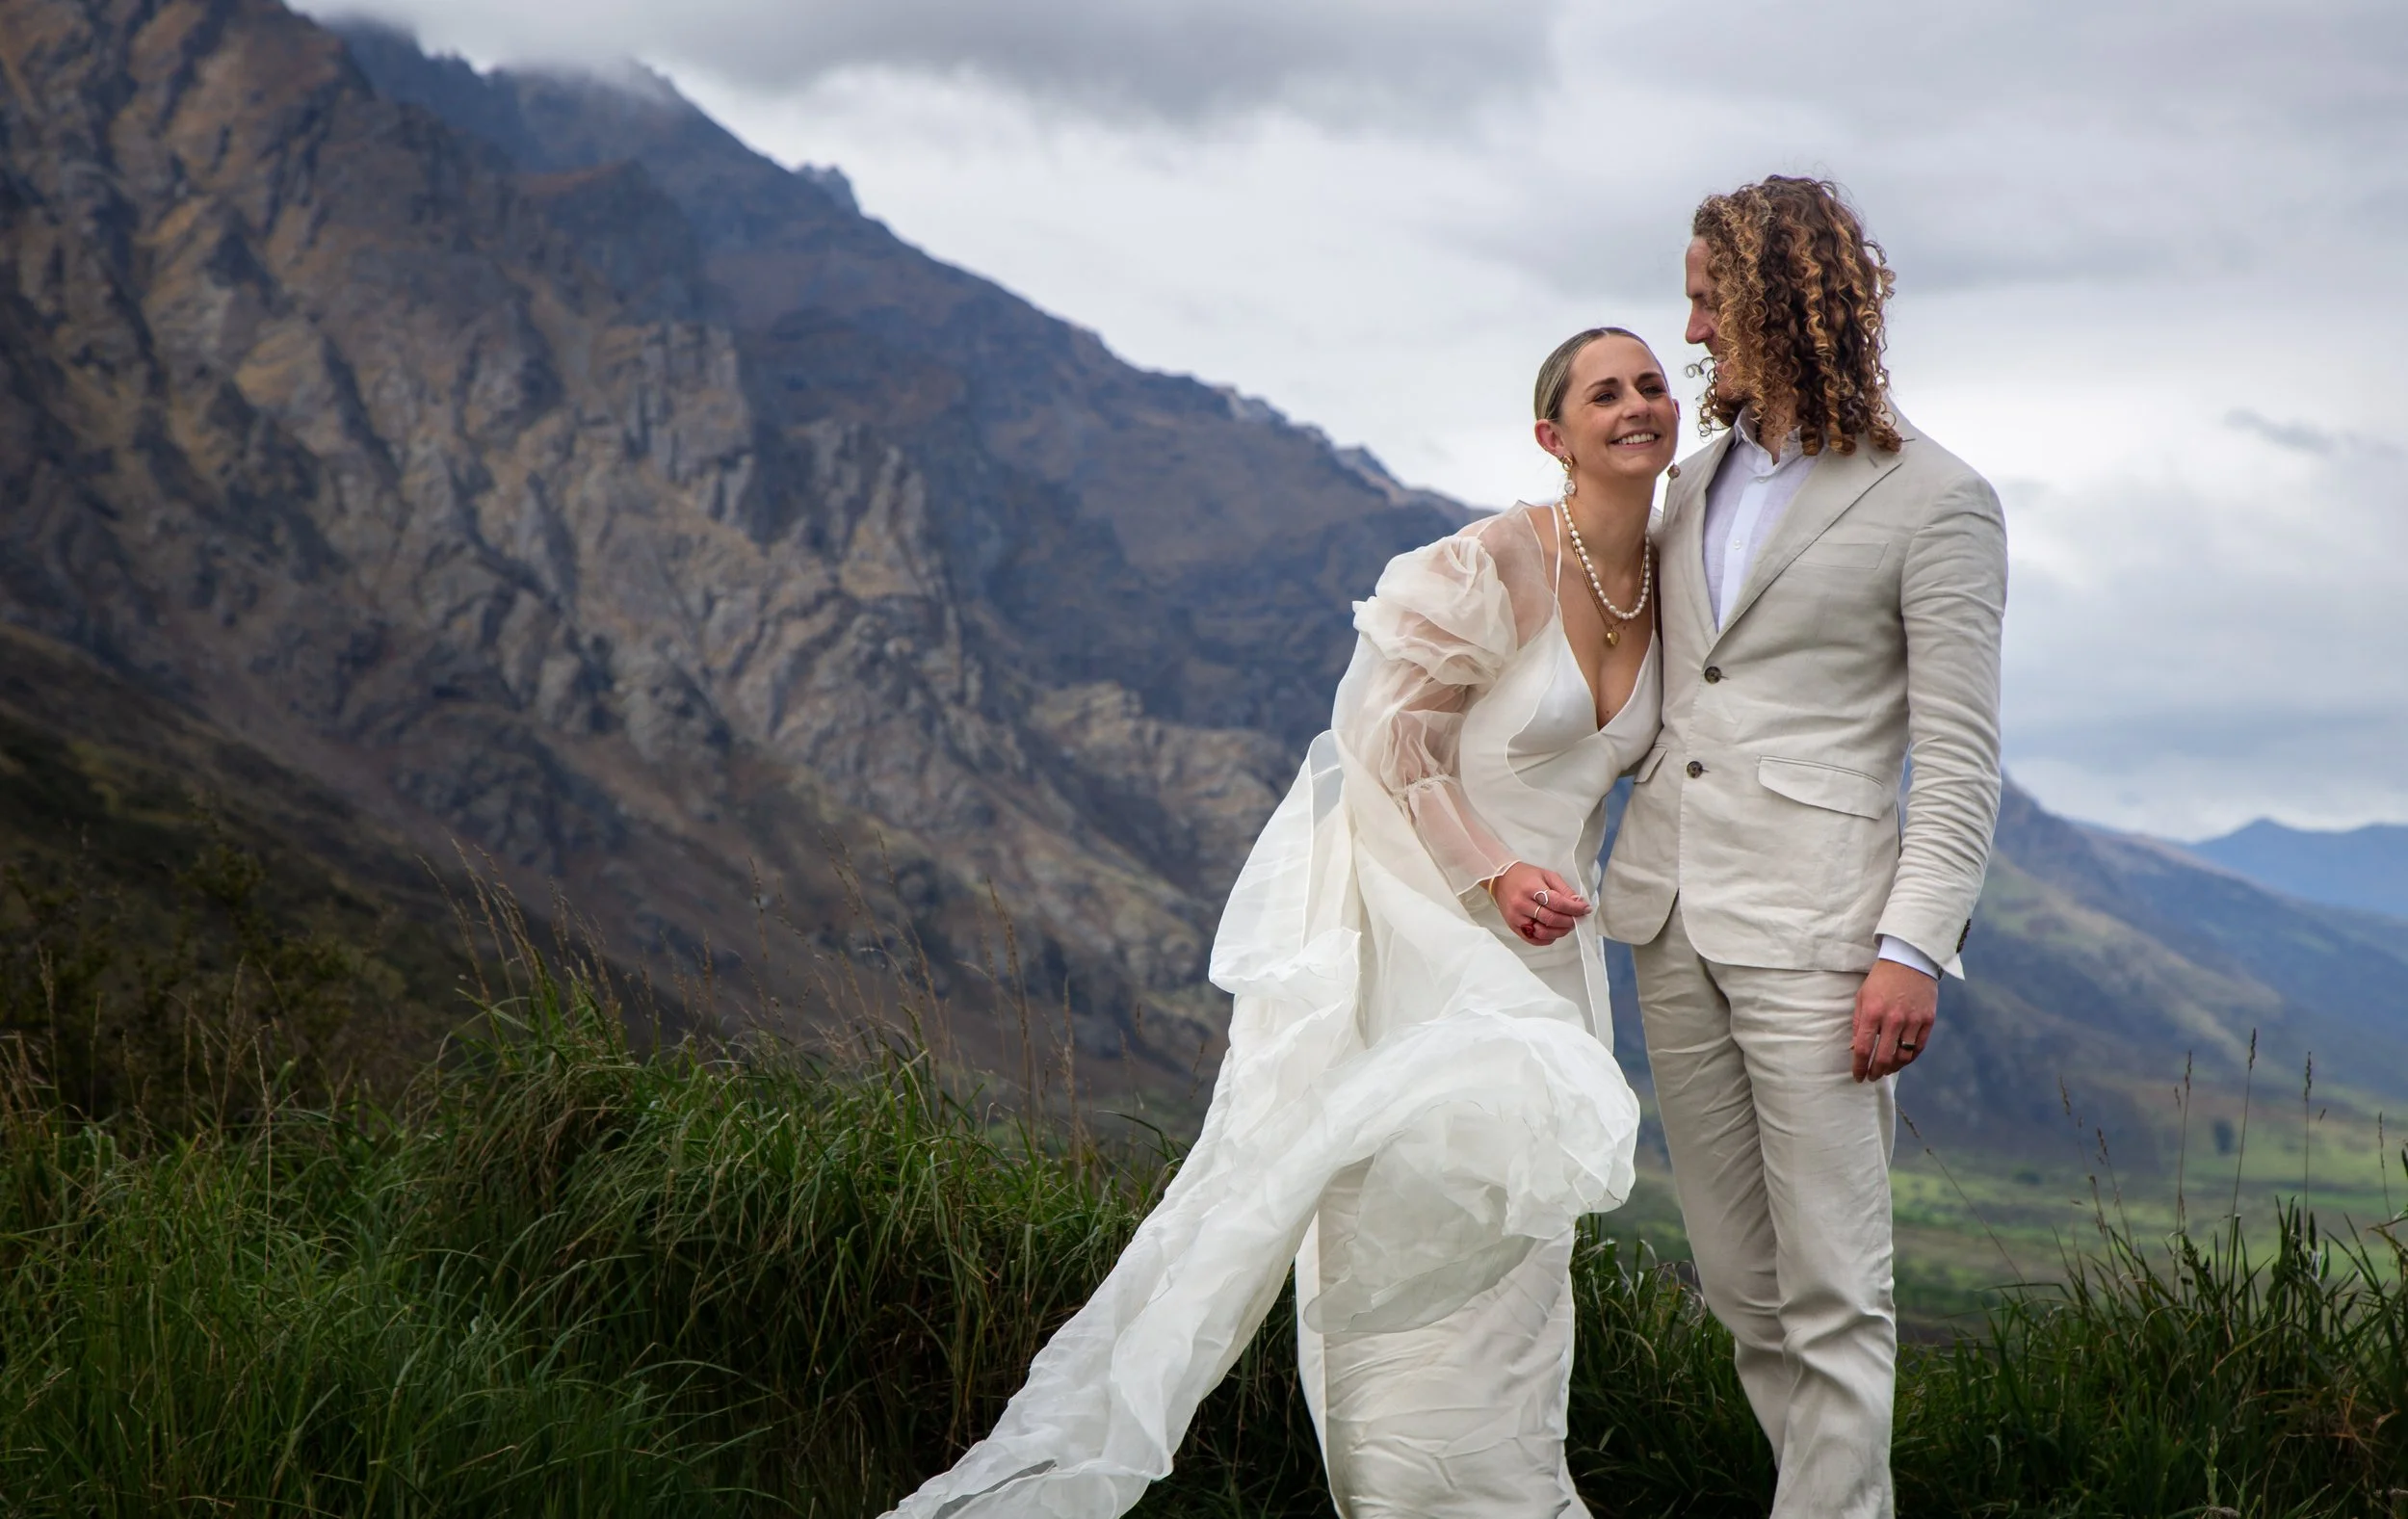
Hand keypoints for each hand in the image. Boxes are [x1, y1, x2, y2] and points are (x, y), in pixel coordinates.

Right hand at [1486, 862, 1589, 945]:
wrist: (1501, 880)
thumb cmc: (1526, 876)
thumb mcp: (1547, 875)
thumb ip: (1564, 890)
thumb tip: (1579, 904)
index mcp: (1531, 888)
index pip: (1557, 903)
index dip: (1574, 908)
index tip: (1585, 909)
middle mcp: (1521, 904)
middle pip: (1551, 919)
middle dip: (1569, 921)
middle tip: (1577, 919)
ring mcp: (1516, 918)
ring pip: (1543, 933)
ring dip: (1560, 932)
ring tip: (1566, 925)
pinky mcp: (1513, 927)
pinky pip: (1533, 940)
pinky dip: (1547, 939)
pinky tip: (1553, 932)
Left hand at [1852, 958, 1936, 1081]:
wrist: (1909, 961)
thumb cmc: (1881, 979)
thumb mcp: (1862, 997)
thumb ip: (1858, 1023)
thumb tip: (1855, 1048)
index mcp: (1872, 1012)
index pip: (1863, 1049)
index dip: (1859, 1067)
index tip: (1858, 1076)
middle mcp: (1893, 1019)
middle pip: (1883, 1057)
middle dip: (1876, 1072)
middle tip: (1872, 1076)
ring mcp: (1913, 1020)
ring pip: (1903, 1057)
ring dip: (1893, 1068)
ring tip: (1886, 1070)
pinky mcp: (1928, 1020)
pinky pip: (1919, 1048)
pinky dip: (1909, 1059)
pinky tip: (1902, 1060)